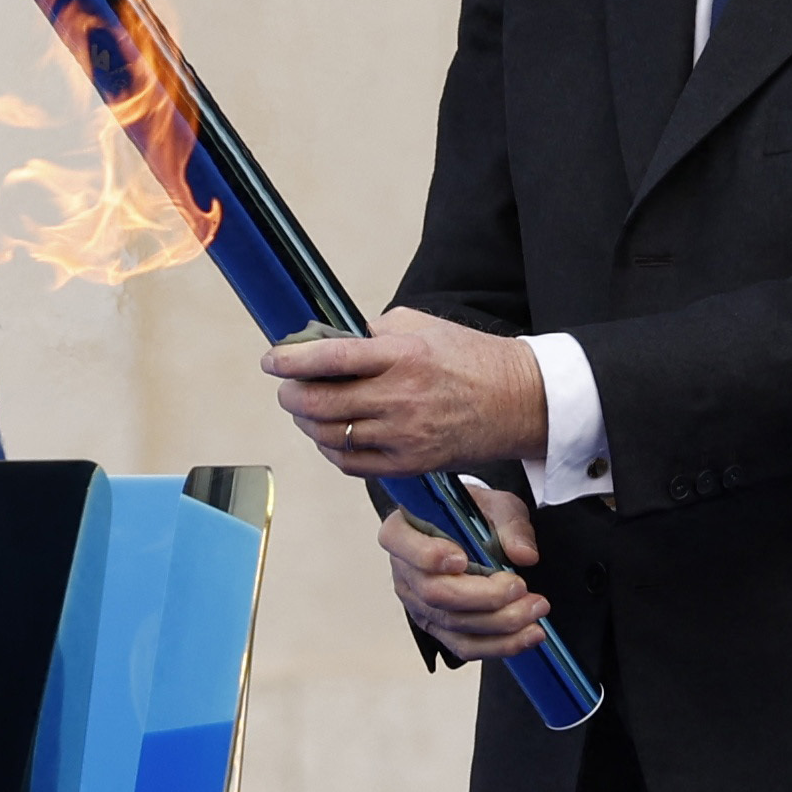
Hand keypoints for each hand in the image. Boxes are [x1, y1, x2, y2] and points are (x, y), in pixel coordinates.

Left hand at [265, 307, 546, 481]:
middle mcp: (399, 398)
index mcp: (402, 356)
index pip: (329, 359)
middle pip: (319, 404)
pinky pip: (351, 463)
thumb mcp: (422, 326)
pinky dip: (331, 450)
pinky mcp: (410, 464)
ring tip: (308, 410)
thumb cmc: (469, 357)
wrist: (518, 401)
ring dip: (307, 423)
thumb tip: (327, 342)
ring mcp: (404, 436)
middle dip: (291, 395)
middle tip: (288, 388)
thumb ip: (372, 333)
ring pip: (328, 436)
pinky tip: (332, 435)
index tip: (272, 360)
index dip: (290, 360)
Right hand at [374, 480, 555, 663]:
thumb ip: (510, 525)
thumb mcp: (495, 505)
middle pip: (434, 593)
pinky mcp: (439, 629)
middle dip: (483, 597)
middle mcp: (405, 572)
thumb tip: (523, 555)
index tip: (462, 558)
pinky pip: (465, 646)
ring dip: (500, 623)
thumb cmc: (475, 515)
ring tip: (535, 611)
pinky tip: (529, 635)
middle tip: (520, 587)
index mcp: (403, 531)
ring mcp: (419, 605)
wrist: (474, 535)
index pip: (399, 543)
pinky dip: (501, 644)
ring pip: (453, 625)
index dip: (427, 555)